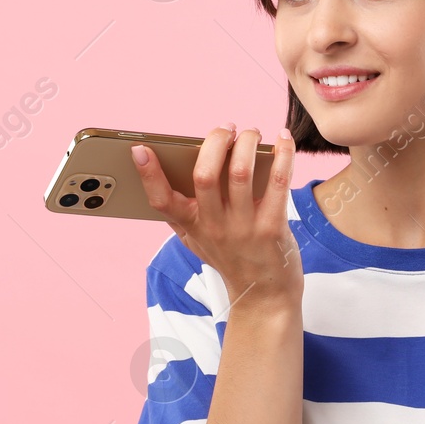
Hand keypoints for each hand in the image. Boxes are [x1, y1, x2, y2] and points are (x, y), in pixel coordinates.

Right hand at [130, 124, 303, 311]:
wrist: (264, 295)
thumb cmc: (230, 257)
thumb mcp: (198, 240)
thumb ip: (184, 211)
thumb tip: (178, 165)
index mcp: (192, 225)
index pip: (162, 201)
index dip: (148, 174)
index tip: (140, 149)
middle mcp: (214, 226)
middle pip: (204, 176)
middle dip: (214, 142)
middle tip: (226, 128)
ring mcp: (244, 228)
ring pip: (240, 173)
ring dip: (247, 143)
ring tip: (251, 131)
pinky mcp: (273, 227)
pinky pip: (278, 183)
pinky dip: (283, 155)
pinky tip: (284, 139)